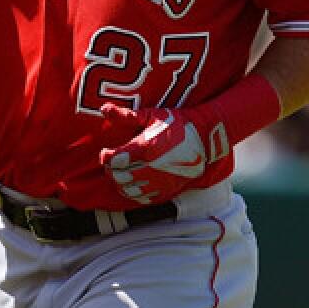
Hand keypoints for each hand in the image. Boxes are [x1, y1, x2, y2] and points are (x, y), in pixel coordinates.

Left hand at [98, 104, 215, 204]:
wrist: (205, 140)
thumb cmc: (176, 124)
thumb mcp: (151, 115)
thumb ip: (126, 115)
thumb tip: (103, 108)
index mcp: (145, 148)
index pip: (114, 159)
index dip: (105, 157)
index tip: (106, 152)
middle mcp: (151, 168)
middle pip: (119, 176)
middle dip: (111, 170)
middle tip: (112, 163)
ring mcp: (160, 182)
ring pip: (129, 190)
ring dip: (120, 182)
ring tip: (121, 174)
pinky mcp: (168, 191)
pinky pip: (144, 199)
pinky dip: (134, 193)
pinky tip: (133, 184)